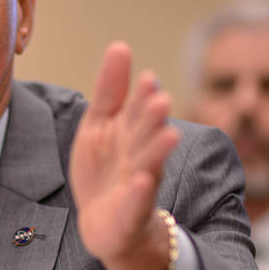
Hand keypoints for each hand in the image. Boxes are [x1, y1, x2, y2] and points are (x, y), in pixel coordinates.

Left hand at [69, 42, 180, 269]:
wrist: (105, 224)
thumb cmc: (104, 169)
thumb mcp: (99, 125)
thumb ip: (110, 90)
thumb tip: (120, 45)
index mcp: (130, 132)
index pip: (138, 109)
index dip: (142, 95)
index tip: (147, 78)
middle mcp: (139, 154)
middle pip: (147, 133)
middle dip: (154, 118)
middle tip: (161, 100)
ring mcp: (138, 183)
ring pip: (150, 163)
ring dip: (158, 150)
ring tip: (169, 135)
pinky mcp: (132, 212)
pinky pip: (139, 201)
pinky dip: (141, 192)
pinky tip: (144, 181)